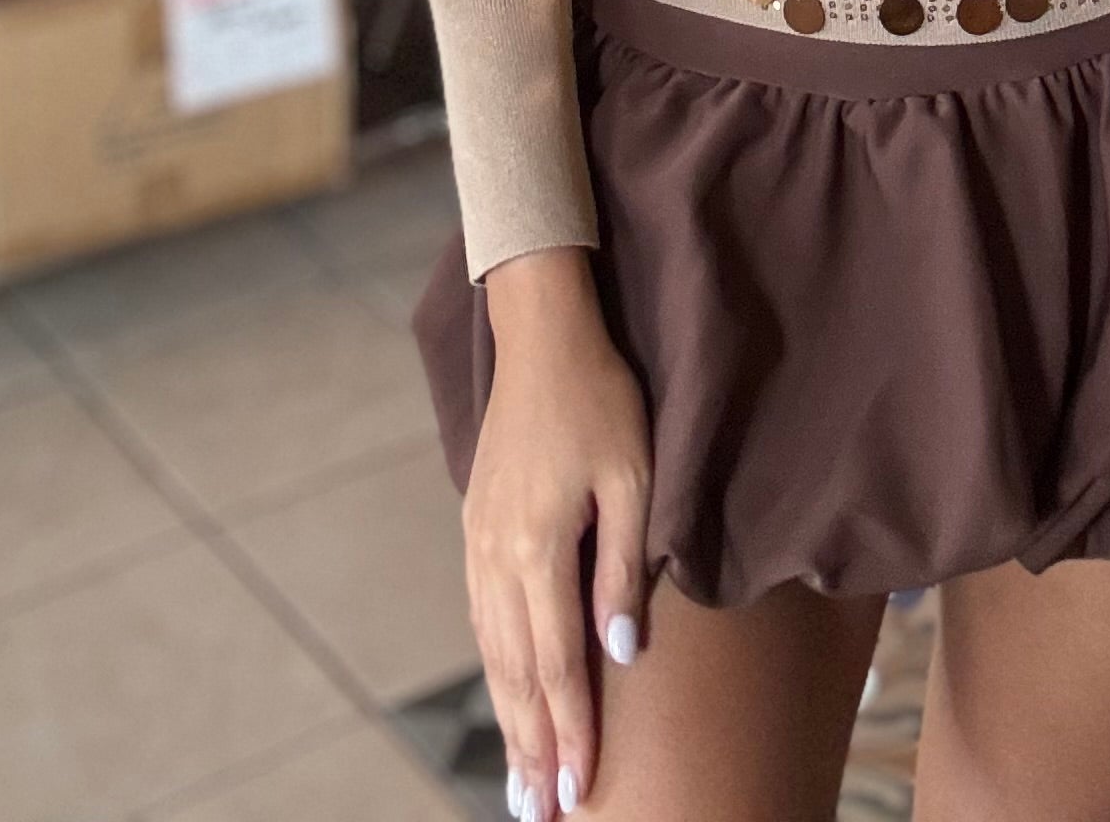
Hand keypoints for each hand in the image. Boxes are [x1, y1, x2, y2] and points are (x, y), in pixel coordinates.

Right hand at [467, 248, 651, 821]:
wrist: (541, 335)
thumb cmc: (601, 400)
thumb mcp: (632, 478)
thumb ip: (622, 568)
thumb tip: (621, 655)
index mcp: (538, 546)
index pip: (556, 662)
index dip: (570, 730)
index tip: (580, 791)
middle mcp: (497, 555)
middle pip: (514, 672)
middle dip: (533, 746)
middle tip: (542, 813)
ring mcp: (479, 542)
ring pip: (491, 651)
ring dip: (508, 718)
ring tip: (520, 779)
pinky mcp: (476, 528)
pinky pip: (482, 618)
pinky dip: (493, 669)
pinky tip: (505, 696)